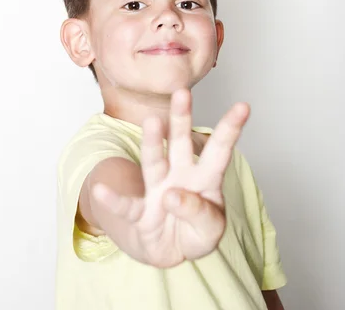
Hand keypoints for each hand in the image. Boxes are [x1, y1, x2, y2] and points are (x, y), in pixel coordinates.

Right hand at [92, 89, 249, 266]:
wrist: (171, 252)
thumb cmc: (195, 232)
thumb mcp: (210, 231)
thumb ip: (198, 213)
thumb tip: (171, 195)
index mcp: (205, 178)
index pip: (219, 150)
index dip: (230, 129)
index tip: (243, 106)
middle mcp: (180, 176)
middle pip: (181, 143)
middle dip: (181, 118)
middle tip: (182, 92)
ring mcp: (158, 190)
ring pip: (154, 162)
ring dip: (153, 142)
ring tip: (153, 122)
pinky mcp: (140, 212)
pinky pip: (127, 205)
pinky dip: (114, 199)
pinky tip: (101, 190)